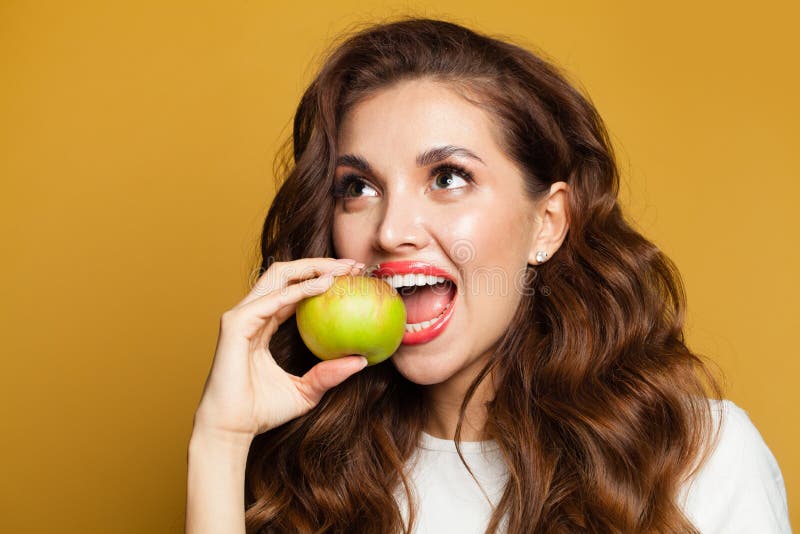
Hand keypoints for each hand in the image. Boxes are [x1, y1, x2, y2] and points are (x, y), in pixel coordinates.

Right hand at [191, 257, 367, 444]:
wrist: (232, 429)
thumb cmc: (262, 412)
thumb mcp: (306, 391)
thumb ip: (329, 373)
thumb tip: (362, 360)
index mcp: (263, 323)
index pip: (294, 289)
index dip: (323, 277)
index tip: (354, 278)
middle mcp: (252, 313)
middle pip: (287, 273)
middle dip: (321, 264)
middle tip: (354, 266)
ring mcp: (242, 316)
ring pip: (279, 275)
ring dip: (314, 267)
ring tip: (344, 269)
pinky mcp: (236, 324)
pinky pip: (274, 299)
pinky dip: (300, 289)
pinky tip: (326, 286)